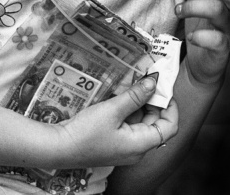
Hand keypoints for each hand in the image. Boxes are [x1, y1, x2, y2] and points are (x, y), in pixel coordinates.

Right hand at [58, 75, 177, 166]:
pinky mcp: (115, 142)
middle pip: (156, 123)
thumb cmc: (85, 132)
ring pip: (142, 123)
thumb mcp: (112, 110)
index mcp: (141, 145)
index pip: (169, 127)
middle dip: (154, 101)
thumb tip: (154, 82)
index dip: (171, 107)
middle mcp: (137, 150)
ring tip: (135, 84)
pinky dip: (129, 110)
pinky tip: (122, 95)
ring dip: (141, 104)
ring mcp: (125, 147)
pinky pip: (129, 125)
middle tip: (148, 80)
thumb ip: (135, 96)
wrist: (58, 147)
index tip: (164, 88)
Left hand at [176, 0, 229, 87]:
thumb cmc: (203, 23)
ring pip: (219, 10)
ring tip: (179, 10)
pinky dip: (203, 36)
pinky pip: (218, 40)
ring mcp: (226, 26)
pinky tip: (191, 36)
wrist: (202, 63)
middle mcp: (229, 6)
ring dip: (197, 6)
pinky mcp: (222, 47)